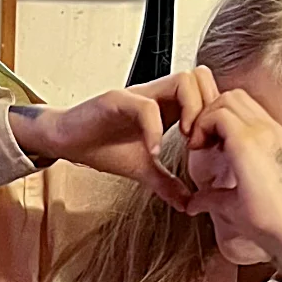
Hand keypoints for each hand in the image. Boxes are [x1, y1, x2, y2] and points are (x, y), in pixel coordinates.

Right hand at [10, 67, 218, 210]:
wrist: (66, 140)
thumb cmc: (101, 146)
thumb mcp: (141, 169)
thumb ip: (166, 182)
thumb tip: (186, 203)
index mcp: (167, 107)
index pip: (208, 93)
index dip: (215, 118)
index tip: (208, 149)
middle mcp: (157, 94)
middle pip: (202, 78)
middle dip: (208, 111)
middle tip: (199, 143)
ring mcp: (139, 94)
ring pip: (183, 81)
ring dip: (190, 111)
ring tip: (183, 142)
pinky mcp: (117, 100)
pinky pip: (146, 107)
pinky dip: (155, 130)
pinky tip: (153, 152)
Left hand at [184, 88, 281, 265]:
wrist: (280, 227)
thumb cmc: (262, 219)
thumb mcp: (229, 202)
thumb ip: (211, 197)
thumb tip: (191, 205)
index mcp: (269, 138)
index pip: (240, 106)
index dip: (215, 119)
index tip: (203, 145)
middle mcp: (268, 129)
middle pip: (231, 96)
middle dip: (208, 113)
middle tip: (196, 142)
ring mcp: (262, 131)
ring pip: (225, 99)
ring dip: (204, 119)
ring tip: (196, 145)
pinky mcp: (249, 140)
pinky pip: (218, 114)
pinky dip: (202, 126)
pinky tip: (196, 148)